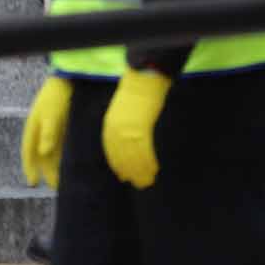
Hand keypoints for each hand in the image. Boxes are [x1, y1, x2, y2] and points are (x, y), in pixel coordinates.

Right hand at [19, 75, 71, 188]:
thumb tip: (44, 152)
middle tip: (56, 188)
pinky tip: (74, 167)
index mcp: (32, 129)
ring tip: (66, 183)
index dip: (29, 168)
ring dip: (58, 168)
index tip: (32, 183)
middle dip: (47, 172)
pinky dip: (67, 159)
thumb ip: (48, 133)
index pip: (29, 153)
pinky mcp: (65, 131)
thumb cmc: (56, 98)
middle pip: (42, 158)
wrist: (70, 83)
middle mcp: (41, 133)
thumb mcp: (51, 115)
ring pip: (54, 155)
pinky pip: (64, 149)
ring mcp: (53, 132)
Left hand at [102, 68, 173, 189]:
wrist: (143, 80)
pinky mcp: (142, 128)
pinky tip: (154, 170)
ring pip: (134, 156)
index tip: (122, 176)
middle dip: (130, 171)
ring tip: (147, 181)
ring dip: (141, 171)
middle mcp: (116, 129)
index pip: (111, 150)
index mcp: (109, 124)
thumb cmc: (136, 95)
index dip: (118, 164)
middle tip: (137, 183)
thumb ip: (121, 128)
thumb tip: (127, 144)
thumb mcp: (121, 112)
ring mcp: (128, 129)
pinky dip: (149, 162)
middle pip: (122, 156)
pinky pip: (145, 150)